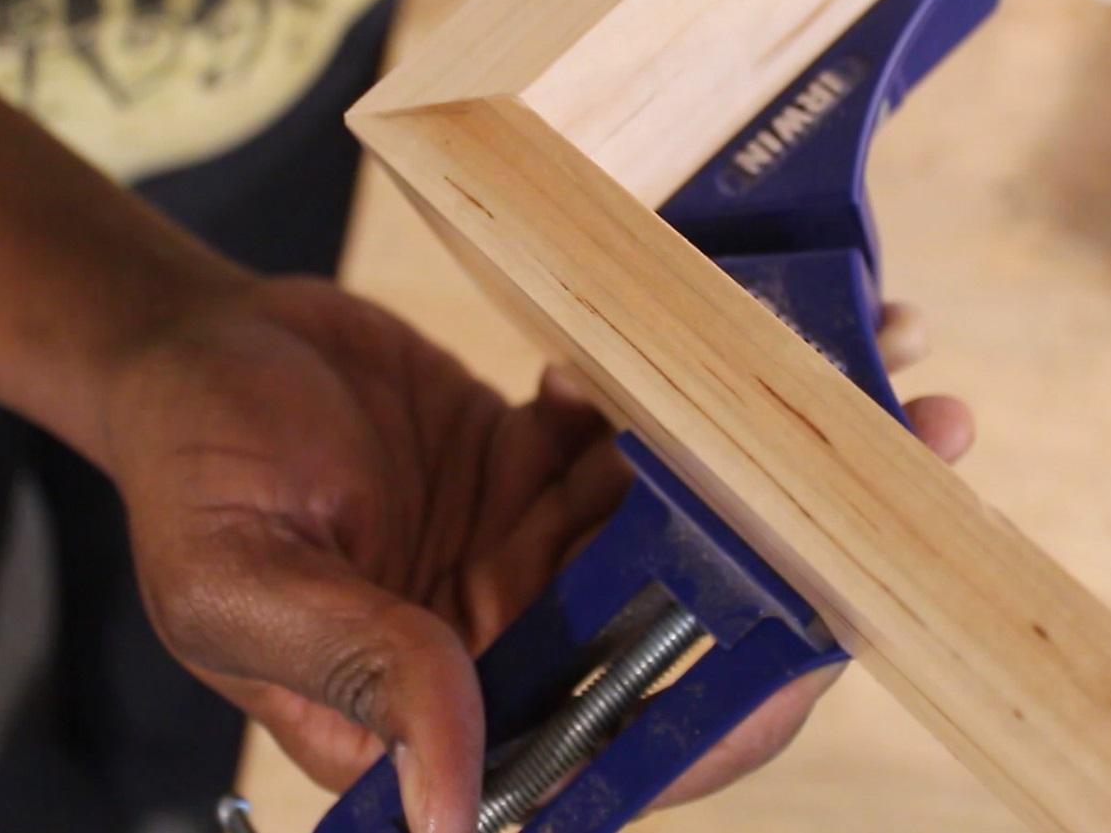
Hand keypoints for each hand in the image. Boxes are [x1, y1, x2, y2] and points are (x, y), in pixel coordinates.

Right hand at [97, 278, 970, 831]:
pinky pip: (645, 437)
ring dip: (782, 447)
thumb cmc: (192, 467)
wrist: (188, 344)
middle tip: (921, 439)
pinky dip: (696, 385)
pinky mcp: (544, 464)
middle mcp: (514, 637)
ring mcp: (537, 546)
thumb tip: (452, 813)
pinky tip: (733, 326)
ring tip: (880, 356)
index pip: (617, 740)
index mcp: (449, 701)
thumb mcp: (245, 579)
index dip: (736, 705)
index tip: (839, 622)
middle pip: (690, 618)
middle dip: (812, 543)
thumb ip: (359, 674)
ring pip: (688, 517)